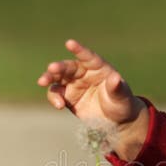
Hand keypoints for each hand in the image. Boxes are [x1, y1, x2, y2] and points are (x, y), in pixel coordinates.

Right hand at [37, 40, 149, 160]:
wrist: (115, 121)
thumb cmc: (122, 104)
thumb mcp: (122, 97)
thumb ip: (117, 87)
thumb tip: (116, 78)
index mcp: (99, 68)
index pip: (88, 57)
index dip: (79, 50)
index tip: (70, 43)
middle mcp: (84, 73)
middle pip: (68, 66)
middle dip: (58, 67)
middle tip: (51, 68)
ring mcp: (74, 84)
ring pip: (57, 77)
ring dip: (49, 78)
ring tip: (42, 81)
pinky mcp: (67, 97)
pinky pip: (56, 93)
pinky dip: (54, 97)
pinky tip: (59, 105)